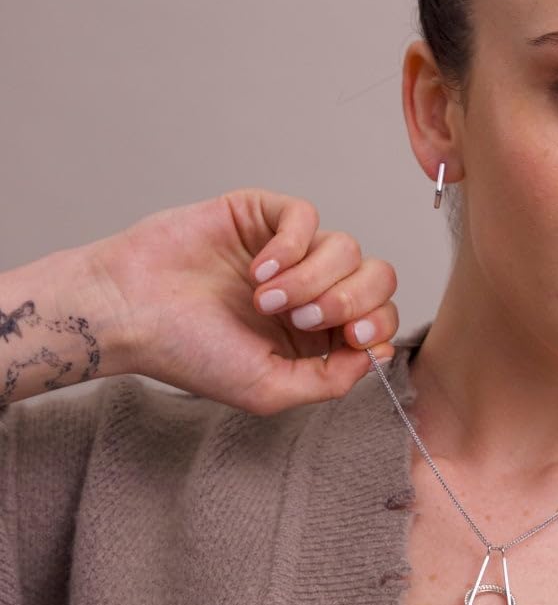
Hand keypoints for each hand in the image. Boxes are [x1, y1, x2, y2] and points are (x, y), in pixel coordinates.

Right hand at [91, 187, 398, 413]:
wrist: (130, 313)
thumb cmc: (190, 354)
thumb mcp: (268, 389)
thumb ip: (331, 380)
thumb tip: (382, 355)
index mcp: (318, 332)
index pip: (380, 317)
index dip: (377, 323)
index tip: (352, 336)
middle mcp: (312, 288)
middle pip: (377, 277)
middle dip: (349, 299)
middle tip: (301, 318)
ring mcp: (290, 250)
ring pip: (346, 247)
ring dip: (310, 278)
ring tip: (263, 300)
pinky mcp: (263, 215)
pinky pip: (307, 216)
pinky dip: (290, 245)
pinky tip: (257, 271)